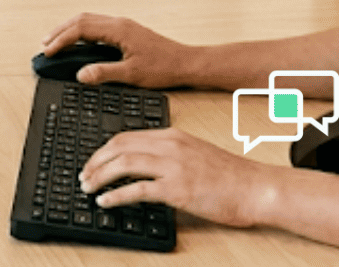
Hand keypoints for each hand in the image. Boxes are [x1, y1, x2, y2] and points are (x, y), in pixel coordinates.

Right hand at [41, 14, 201, 87]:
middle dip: (60, 30)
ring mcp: (123, 25)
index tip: (49, 50)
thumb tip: (81, 74)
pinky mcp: (127, 31)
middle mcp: (119, 23)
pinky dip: (83, 31)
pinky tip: (80, 42)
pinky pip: (98, 25)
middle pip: (81, 19)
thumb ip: (103, 73)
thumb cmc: (164, 68)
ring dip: (71, 29)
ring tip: (56, 41)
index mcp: (118, 30)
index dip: (61, 39)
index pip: (81, 29)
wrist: (186, 63)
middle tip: (45, 44)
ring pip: (89, 20)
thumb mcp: (131, 74)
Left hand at [81, 127, 273, 228]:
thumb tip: (141, 167)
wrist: (255, 188)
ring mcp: (174, 166)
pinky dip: (117, 195)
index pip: (126, 137)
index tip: (92, 162)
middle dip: (95, 162)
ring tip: (88, 188)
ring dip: (100, 176)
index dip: (103, 150)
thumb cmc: (230, 176)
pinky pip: (138, 190)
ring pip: (123, 164)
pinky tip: (107, 201)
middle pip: (119, 147)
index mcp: (172, 135)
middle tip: (83, 176)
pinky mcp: (178, 189)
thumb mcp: (194, 154)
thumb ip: (169, 155)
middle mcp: (170, 146)